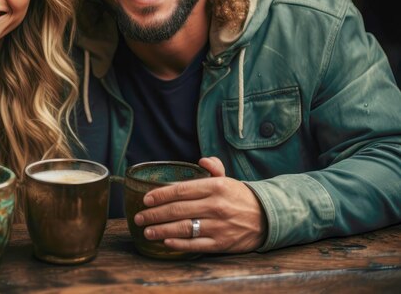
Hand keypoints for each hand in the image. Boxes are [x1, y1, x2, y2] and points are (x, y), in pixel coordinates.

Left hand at [134, 157, 267, 252]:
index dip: (160, 195)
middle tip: (139, 217)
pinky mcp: (221, 243)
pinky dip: (179, 243)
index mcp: (215, 187)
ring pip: (183, 227)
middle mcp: (215, 206)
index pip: (181, 190)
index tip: (146, 199)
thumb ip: (213, 168)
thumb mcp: (228, 179)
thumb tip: (202, 160)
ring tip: (147, 231)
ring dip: (161, 229)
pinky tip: (166, 241)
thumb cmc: (240, 197)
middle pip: (177, 210)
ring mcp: (218, 226)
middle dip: (154, 214)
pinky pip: (195, 244)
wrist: (267, 217)